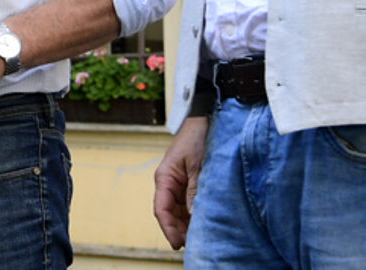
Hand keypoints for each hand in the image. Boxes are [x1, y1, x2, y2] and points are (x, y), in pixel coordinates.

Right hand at [153, 115, 207, 248]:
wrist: (204, 120)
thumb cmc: (197, 138)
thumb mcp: (198, 166)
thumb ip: (195, 190)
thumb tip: (192, 215)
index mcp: (164, 177)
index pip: (161, 209)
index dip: (168, 228)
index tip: (178, 244)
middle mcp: (168, 183)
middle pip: (169, 213)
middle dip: (178, 230)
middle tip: (193, 245)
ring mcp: (178, 183)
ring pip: (178, 210)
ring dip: (185, 224)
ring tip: (198, 237)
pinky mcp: (188, 182)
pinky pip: (187, 203)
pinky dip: (192, 214)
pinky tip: (201, 222)